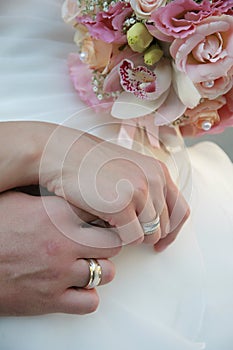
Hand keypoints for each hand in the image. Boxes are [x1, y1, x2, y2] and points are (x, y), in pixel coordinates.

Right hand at [0, 191, 120, 315]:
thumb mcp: (18, 200)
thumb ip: (47, 198)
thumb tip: (64, 191)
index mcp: (57, 214)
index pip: (102, 212)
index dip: (105, 215)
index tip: (102, 218)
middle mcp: (64, 243)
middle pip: (113, 242)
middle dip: (109, 242)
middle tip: (100, 241)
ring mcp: (60, 273)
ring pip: (107, 272)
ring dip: (101, 268)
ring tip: (89, 262)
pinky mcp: (50, 300)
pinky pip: (89, 301)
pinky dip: (88, 295)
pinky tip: (77, 286)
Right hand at [39, 124, 189, 247]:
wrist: (64, 154)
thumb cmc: (92, 164)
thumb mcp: (129, 170)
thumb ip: (147, 189)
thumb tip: (156, 221)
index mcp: (159, 171)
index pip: (181, 210)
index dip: (173, 232)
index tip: (161, 243)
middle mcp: (154, 180)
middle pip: (164, 226)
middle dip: (147, 235)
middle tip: (126, 233)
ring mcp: (139, 192)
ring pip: (149, 235)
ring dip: (132, 236)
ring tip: (112, 225)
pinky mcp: (121, 205)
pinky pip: (132, 238)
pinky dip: (120, 239)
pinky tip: (105, 226)